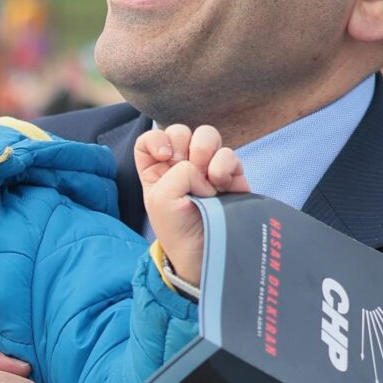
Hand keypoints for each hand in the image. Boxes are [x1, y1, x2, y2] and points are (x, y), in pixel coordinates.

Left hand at [135, 124, 247, 284]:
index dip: (157, 140)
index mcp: (157, 169)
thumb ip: (178, 171)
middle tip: (187, 171)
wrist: (204, 251)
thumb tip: (207, 168)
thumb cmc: (176, 228)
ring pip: (208, 135)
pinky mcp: (231, 175)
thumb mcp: (161, 198)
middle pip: (181, 131)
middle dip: (183, 146)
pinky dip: (225, 166)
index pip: (152, 138)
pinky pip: (230, 155)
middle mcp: (181, 164)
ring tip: (207, 179)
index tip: (164, 157)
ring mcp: (207, 167)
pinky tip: (222, 185)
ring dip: (205, 152)